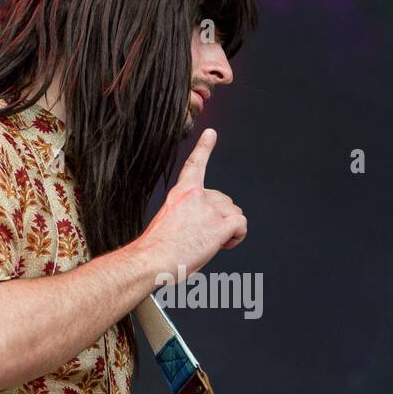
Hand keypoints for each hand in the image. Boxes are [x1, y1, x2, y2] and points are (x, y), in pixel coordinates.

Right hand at [134, 128, 246, 277]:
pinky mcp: (218, 225)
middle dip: (221, 217)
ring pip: (234, 213)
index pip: (195, 165)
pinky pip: (241, 224)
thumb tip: (199, 227)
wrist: (151, 260)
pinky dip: (238, 236)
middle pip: (224, 200)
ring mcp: (207, 209)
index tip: (211, 133)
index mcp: (180, 193)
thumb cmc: (155, 249)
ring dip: (229, 228)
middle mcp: (195, 196)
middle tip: (205, 235)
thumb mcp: (166, 222)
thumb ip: (186, 216)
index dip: (204, 148)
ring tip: (211, 242)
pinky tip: (225, 244)